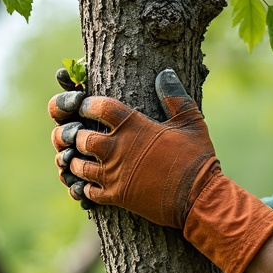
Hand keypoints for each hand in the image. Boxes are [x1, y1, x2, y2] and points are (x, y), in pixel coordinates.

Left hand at [50, 68, 272, 272]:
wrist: (198, 198)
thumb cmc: (196, 158)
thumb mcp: (191, 122)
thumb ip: (175, 96)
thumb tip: (164, 74)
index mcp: (133, 126)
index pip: (97, 106)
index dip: (86, 103)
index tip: (85, 105)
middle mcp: (117, 149)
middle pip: (78, 136)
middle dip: (73, 134)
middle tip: (76, 133)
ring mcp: (114, 174)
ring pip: (76, 165)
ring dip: (73, 160)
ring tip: (77, 157)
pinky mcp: (115, 197)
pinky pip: (85, 191)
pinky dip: (80, 187)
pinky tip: (84, 183)